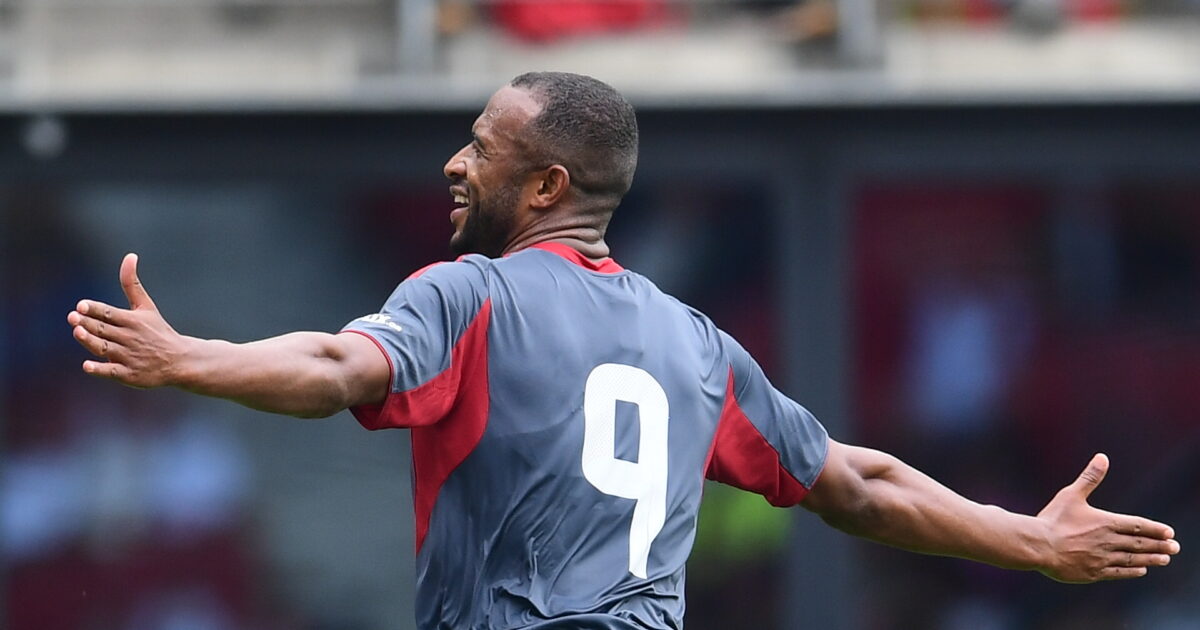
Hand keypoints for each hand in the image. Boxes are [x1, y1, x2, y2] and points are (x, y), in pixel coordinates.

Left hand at [67, 253, 188, 387]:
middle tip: (72, 316)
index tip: (81, 305)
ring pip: (104, 348)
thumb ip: (132, 283)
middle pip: (104, 329)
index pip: (109, 313)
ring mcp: (129, 357)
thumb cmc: (158, 331)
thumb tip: (129, 256)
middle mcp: (129, 338)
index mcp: (133, 320)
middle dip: (88, 323)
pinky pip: (111, 371)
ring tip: (78, 332)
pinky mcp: (129, 374)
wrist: (180, 361)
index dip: (94, 309)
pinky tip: (87, 365)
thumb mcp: (146, 306)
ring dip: (91, 341)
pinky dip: (100, 368)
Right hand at [1035, 453, 1179, 582]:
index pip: (1137, 525)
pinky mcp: (1093, 573)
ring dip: (1150, 559)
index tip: (1170, 532)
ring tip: (1164, 559)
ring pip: (1132, 559)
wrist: (1038, 545)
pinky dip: (1132, 571)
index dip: (1155, 529)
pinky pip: (1118, 573)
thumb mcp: (1071, 495)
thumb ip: (1090, 478)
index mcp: (1105, 522)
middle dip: (1159, 545)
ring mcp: (1102, 559)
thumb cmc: (1053, 519)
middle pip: (1139, 544)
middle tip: (1175, 548)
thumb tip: (1103, 457)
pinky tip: (1141, 570)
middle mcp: (1108, 541)